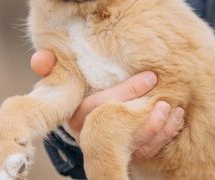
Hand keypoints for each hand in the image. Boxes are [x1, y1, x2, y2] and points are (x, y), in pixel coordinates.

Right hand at [31, 51, 183, 158]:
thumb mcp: (64, 75)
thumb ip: (51, 66)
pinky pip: (144, 152)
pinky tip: (175, 119)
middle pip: (117, 128)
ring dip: (157, 128)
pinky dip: (162, 137)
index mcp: (75, 114)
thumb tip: (39, 59)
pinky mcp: (121, 154)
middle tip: (166, 99)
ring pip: (133, 145)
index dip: (126, 92)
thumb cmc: (79, 86)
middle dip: (143, 115)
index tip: (150, 76)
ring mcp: (106, 147)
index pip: (99, 107)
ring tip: (175, 109)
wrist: (90, 112)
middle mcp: (88, 134)